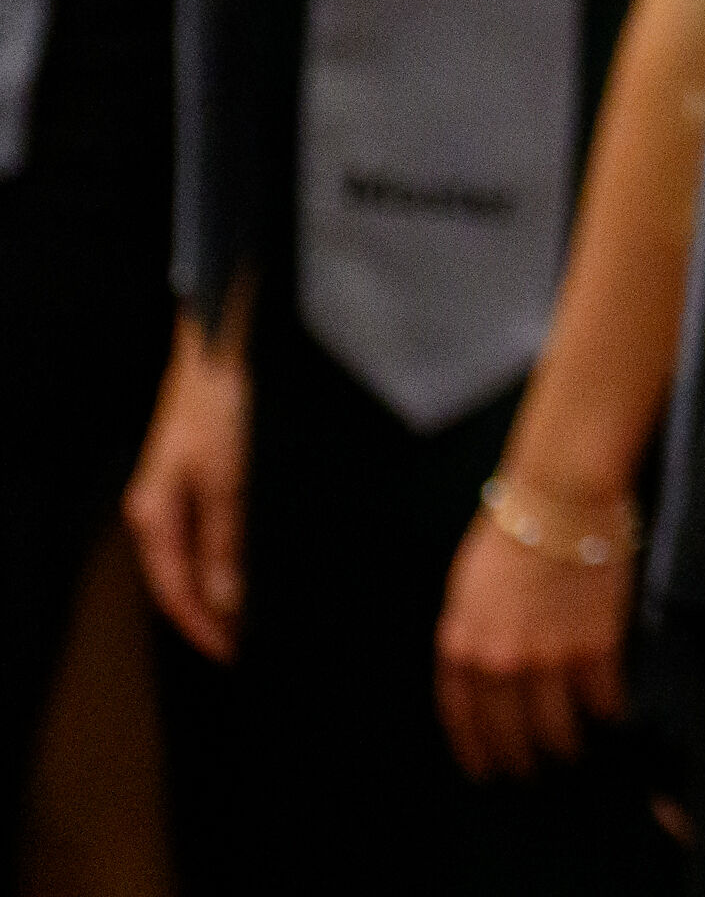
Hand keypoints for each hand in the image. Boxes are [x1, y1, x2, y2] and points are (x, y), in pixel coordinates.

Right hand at [123, 319, 250, 661]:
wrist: (218, 353)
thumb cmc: (218, 409)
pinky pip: (202, 537)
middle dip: (206, 617)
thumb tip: (226, 599)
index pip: (174, 590)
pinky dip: (220, 562)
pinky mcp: (194, 480)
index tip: (232, 655)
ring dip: (215, 592)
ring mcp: (173, 496)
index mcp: (154, 516)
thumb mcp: (227, 480)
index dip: (202, 626)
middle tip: (243, 647)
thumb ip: (225, 541)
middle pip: (177, 581)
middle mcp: (156, 511)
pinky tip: (242, 571)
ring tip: (246, 620)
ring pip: (189, 562)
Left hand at [433, 492, 634, 781]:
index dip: (476, 750)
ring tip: (573, 751)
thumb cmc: (513, 533)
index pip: (462, 719)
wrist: (560, 500)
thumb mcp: (466, 590)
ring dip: (565, 746)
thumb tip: (485, 672)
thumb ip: (471, 636)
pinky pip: (602, 699)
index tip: (487, 769)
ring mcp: (548, 659)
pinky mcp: (595, 647)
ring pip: (557, 727)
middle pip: (509, 732)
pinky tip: (610, 716)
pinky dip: (607, 712)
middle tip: (532, 771)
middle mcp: (499, 663)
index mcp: (460, 647)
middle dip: (521, 759)